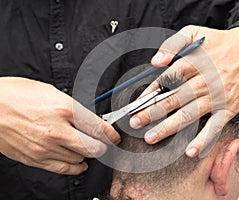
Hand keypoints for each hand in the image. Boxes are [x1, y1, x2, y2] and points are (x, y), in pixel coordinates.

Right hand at [0, 77, 119, 174]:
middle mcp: (58, 130)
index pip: (99, 127)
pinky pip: (64, 169)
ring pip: (81, 159)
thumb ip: (73, 108)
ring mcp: (47, 147)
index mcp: (65, 109)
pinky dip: (76, 167)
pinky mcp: (36, 158)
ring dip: (87, 155)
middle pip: (94, 147)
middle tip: (103, 142)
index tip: (114, 136)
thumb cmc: (17, 95)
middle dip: (103, 146)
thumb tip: (88, 120)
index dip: (111, 134)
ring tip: (86, 148)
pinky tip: (79, 163)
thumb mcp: (51, 92)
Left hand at [129, 25, 238, 156]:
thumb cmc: (219, 43)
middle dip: (152, 112)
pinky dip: (203, 140)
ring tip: (151, 137)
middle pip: (174, 99)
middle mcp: (205, 80)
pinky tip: (190, 151)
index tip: (136, 104)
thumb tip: (156, 61)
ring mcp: (218, 96)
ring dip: (168, 127)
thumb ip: (173, 44)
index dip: (149, 93)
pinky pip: (215, 126)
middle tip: (135, 122)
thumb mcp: (194, 32)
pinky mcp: (229, 108)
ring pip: (189, 115)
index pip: (166, 79)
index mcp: (194, 62)